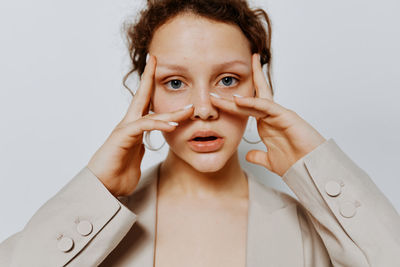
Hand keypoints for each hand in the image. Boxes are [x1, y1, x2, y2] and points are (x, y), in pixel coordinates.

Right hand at [87, 55, 193, 196]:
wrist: (102, 188)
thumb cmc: (117, 173)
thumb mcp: (135, 156)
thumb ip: (141, 145)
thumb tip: (146, 142)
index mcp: (133, 127)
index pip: (143, 101)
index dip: (149, 84)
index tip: (155, 68)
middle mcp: (128, 124)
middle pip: (141, 95)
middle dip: (149, 76)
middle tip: (156, 59)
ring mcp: (124, 129)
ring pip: (149, 113)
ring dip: (171, 111)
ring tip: (189, 110)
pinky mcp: (122, 137)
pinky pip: (144, 126)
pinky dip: (159, 124)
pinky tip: (173, 126)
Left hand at [210, 53, 325, 176]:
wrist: (310, 170)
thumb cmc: (295, 164)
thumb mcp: (270, 160)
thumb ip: (258, 156)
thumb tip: (249, 155)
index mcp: (266, 125)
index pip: (247, 109)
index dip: (232, 103)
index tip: (216, 99)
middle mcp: (271, 117)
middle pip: (252, 97)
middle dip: (237, 88)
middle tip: (221, 76)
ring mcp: (279, 115)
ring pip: (257, 99)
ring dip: (240, 94)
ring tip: (221, 90)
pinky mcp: (287, 116)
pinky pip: (267, 106)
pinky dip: (252, 102)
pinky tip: (239, 100)